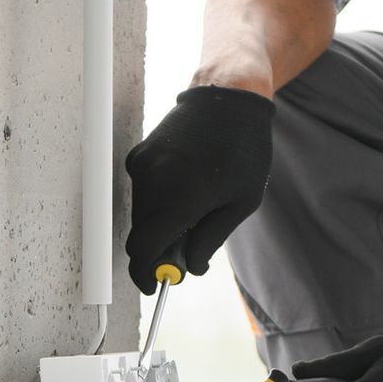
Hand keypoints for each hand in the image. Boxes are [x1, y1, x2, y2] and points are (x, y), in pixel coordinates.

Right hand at [123, 85, 274, 293]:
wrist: (227, 97)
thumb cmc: (243, 149)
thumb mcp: (241, 203)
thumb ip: (211, 240)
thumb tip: (189, 267)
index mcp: (182, 198)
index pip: (144, 249)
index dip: (144, 274)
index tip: (154, 284)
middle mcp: (155, 183)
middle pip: (141, 235)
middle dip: (158, 251)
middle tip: (184, 254)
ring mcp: (143, 167)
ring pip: (141, 215)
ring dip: (159, 225)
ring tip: (193, 213)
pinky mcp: (139, 155)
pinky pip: (141, 193)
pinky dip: (156, 203)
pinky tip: (183, 190)